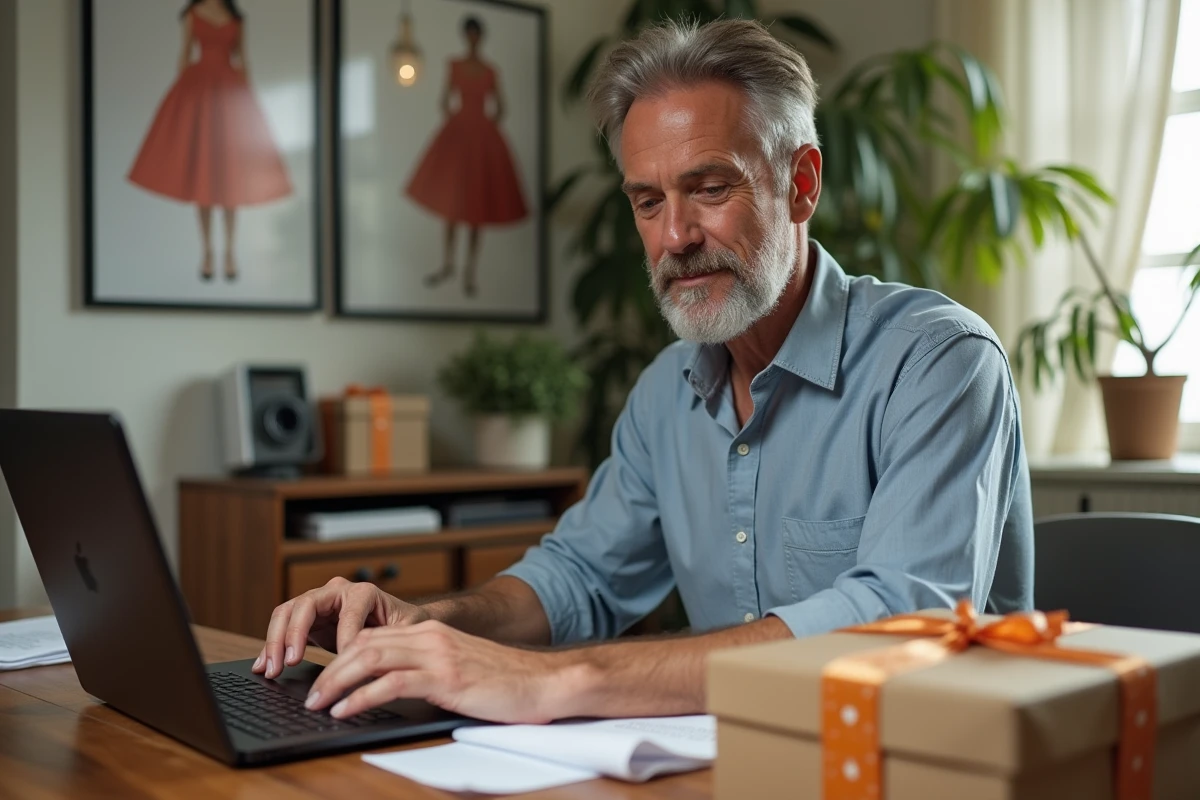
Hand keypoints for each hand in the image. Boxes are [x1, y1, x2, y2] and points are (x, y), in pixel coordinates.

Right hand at [252, 578, 430, 678]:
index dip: (341, 638)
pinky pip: (283, 627)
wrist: (399, 622)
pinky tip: (262, 665)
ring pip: (287, 613)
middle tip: (287, 664)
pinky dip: (271, 647)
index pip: (346, 613)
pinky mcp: (308, 619)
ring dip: (275, 642)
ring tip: (271, 669)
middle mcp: (337, 592)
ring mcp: (319, 603)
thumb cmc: (404, 625)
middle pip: (304, 606)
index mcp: (363, 592)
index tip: (339, 664)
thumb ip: (389, 643)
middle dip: (292, 636)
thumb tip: (371, 663)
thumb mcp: (403, 633)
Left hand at [304, 621, 577, 723]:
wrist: (545, 682)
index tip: (325, 677)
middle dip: (332, 670)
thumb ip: (431, 671)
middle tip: (310, 694)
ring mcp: (438, 656)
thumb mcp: (462, 669)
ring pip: (371, 659)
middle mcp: (432, 638)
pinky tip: (345, 709)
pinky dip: (361, 696)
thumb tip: (397, 688)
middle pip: (366, 645)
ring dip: (337, 682)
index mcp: (435, 633)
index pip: (376, 637)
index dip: (344, 656)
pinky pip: (391, 683)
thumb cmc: (508, 683)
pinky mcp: (446, 679)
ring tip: (318, 703)